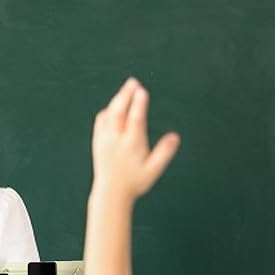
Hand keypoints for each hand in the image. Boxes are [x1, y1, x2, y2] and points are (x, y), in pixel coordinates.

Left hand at [90, 77, 179, 202]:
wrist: (111, 193)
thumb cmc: (135, 182)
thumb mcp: (152, 171)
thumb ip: (164, 153)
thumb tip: (176, 137)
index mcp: (131, 145)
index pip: (135, 120)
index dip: (138, 105)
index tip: (142, 91)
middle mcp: (116, 140)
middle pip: (119, 113)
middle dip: (126, 96)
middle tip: (134, 82)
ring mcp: (105, 140)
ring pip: (109, 114)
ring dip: (118, 99)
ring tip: (129, 88)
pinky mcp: (98, 141)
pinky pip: (101, 121)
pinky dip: (109, 111)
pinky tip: (116, 106)